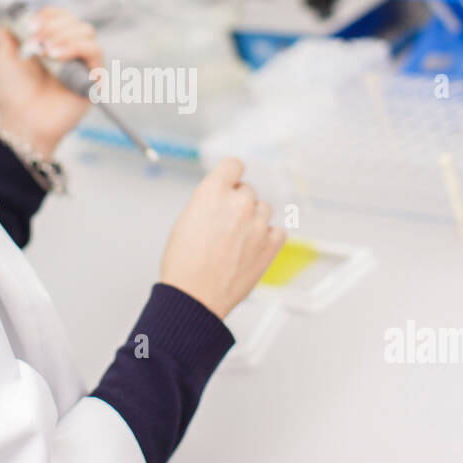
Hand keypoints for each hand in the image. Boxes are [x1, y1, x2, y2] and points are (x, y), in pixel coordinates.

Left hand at [0, 6, 103, 156]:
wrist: (22, 123)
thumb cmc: (14, 97)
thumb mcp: (5, 58)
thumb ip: (10, 33)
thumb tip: (14, 13)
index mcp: (51, 45)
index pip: (60, 17)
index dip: (48, 14)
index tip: (31, 23)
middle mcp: (69, 53)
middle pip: (75, 21)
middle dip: (53, 25)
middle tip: (35, 40)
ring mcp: (82, 65)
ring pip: (86, 32)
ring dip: (63, 35)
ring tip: (44, 51)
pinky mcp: (93, 79)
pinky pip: (94, 51)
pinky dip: (75, 47)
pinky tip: (55, 57)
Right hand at [158, 157, 285, 319]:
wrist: (194, 297)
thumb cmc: (184, 265)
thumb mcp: (186, 220)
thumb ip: (209, 204)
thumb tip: (221, 202)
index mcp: (212, 192)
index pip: (233, 165)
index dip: (230, 176)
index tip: (231, 183)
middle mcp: (238, 203)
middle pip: (248, 190)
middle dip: (239, 204)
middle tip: (227, 225)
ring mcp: (258, 223)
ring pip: (264, 209)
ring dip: (254, 220)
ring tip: (237, 240)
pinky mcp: (271, 244)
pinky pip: (278, 231)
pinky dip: (268, 237)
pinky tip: (253, 248)